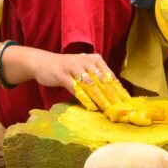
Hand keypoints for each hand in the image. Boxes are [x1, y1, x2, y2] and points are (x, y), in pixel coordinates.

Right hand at [31, 50, 158, 125]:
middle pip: (102, 80)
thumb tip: (112, 94)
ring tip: (107, 109)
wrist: (42, 62)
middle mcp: (85, 60)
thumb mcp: (84, 69)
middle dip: (111, 95)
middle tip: (119, 108)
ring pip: (90, 83)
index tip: (126, 102)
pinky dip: (84, 97)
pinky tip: (90, 106)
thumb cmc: (66, 68)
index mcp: (94, 58)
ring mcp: (72, 66)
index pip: (109, 75)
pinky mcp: (61, 74)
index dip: (118, 89)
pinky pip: (75, 87)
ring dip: (100, 97)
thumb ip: (96, 78)